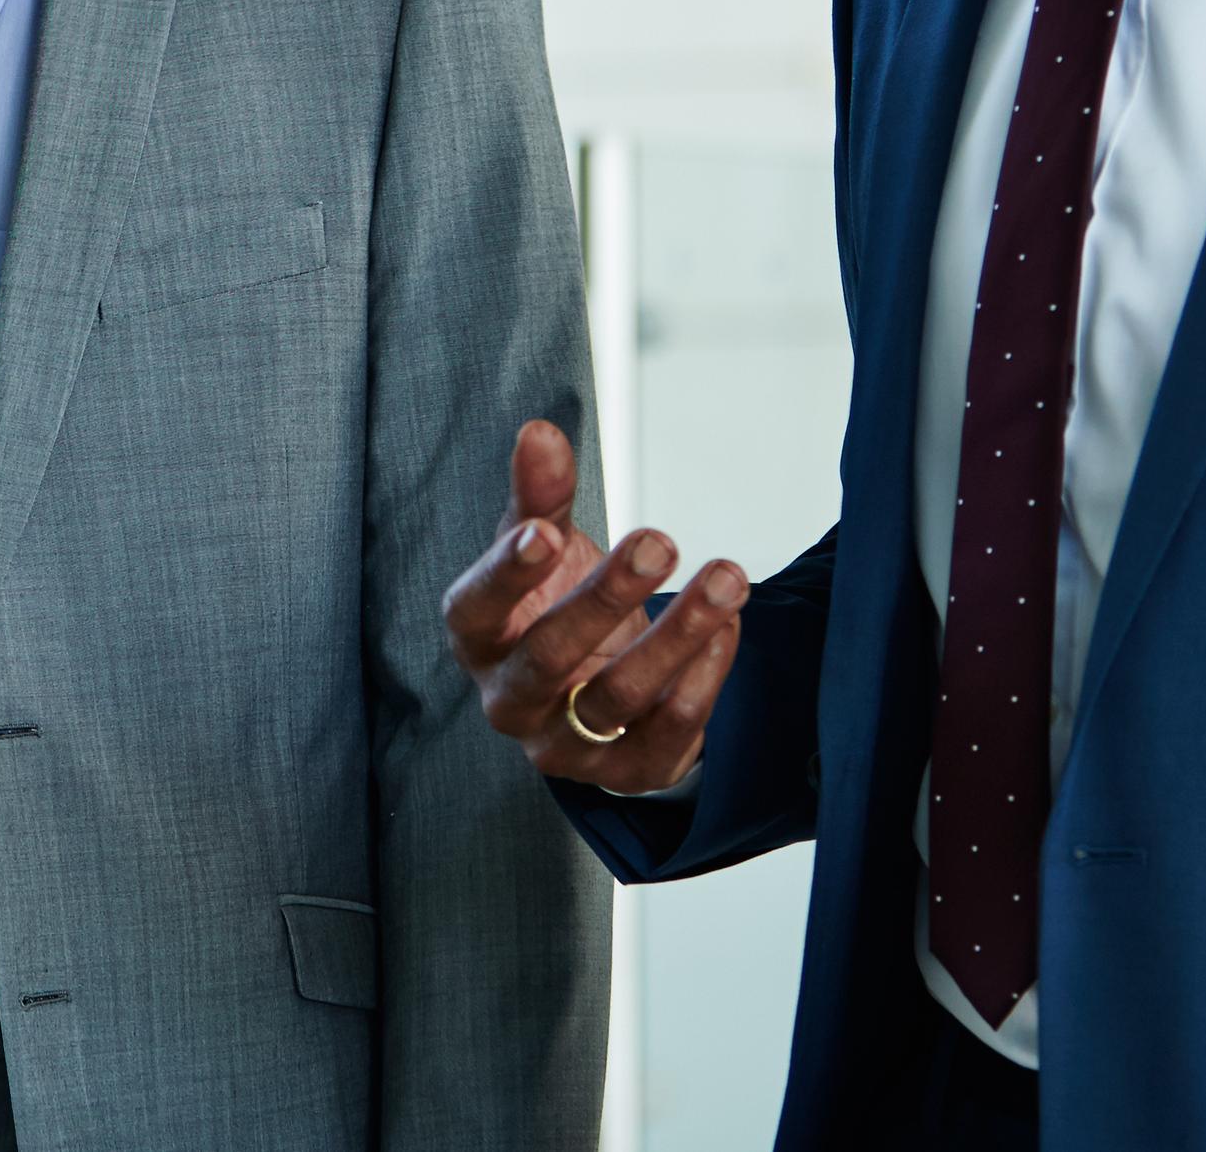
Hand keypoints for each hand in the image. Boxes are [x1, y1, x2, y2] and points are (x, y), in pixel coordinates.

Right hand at [443, 418, 745, 793]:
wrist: (589, 687)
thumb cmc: (553, 606)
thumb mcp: (543, 544)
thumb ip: (540, 494)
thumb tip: (540, 434)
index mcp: (480, 638)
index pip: (478, 609)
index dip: (507, 574)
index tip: (545, 533)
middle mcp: (512, 699)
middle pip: (550, 656)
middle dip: (607, 598)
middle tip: (658, 542)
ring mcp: (567, 745)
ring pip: (617, 698)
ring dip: (677, 635)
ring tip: (724, 579)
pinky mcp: (625, 771)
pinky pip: (668, 733)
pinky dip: (704, 678)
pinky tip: (727, 627)